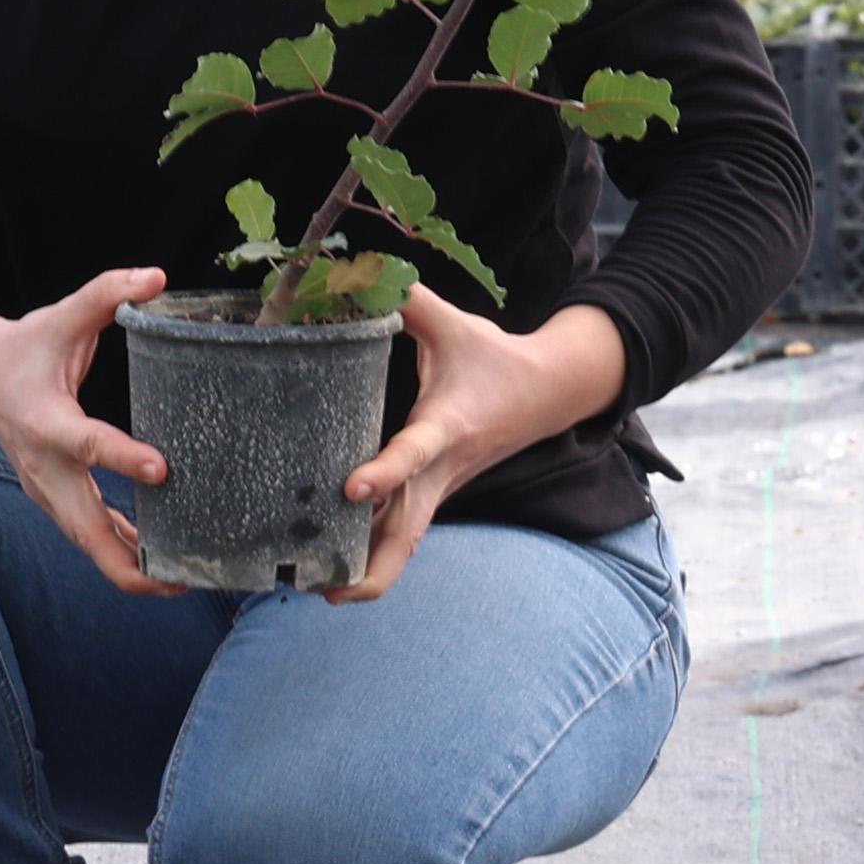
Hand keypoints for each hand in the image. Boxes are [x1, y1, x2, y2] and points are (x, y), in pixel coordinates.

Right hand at [0, 267, 177, 593]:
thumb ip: (107, 293)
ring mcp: (49, 492)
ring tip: (186, 579)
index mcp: (46, 421)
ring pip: (90, 546)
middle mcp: (45, 468)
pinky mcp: (57, 502)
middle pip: (85, 531)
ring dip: (132, 568)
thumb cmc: (27, 347)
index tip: (162, 469)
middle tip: (182, 572)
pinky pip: (92, 538)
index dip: (122, 459)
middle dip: (130, 559)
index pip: (87, 444)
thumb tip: (155, 277)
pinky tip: (164, 563)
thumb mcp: (63, 316)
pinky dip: (125, 554)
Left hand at [325, 288, 626, 603]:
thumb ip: (405, 299)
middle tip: (325, 588)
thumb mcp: (452, 323)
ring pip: (406, 545)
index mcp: (447, 426)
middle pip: (409, 533)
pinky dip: (373, 557)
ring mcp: (439, 491)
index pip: (413, 453)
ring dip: (370, 574)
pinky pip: (403, 536)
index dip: (384, 472)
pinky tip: (332, 572)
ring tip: (319, 593)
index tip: (351, 487)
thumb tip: (357, 270)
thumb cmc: (491, 357)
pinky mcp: (434, 497)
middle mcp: (442, 470)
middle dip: (372, 567)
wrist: (545, 393)